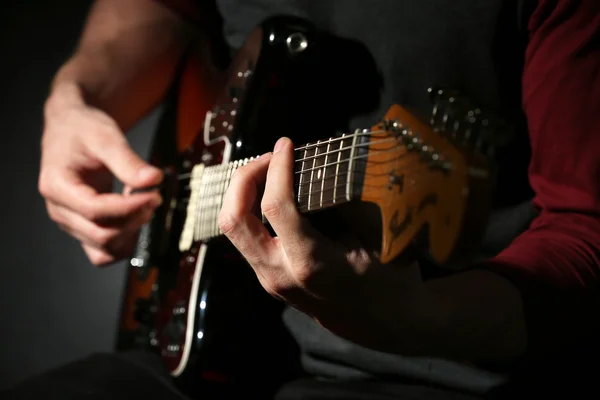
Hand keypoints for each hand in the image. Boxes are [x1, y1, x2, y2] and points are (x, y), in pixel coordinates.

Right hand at [39, 83, 162, 265]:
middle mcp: (59, 210)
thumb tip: (154, 180)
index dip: (129, 208)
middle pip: (101, 235)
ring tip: (142, 203)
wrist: (71, 128)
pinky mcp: (83, 228)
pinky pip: (105, 251)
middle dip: (134, 220)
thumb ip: (129, 161)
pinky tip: (135, 215)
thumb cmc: (83, 129)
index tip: (154, 194)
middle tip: (154, 197)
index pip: (96, 211)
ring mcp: (71, 223)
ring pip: (105, 248)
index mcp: (57, 186)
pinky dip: (125, 239)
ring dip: (131, 232)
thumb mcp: (106, 136)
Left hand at [218, 137, 426, 346]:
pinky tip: (272, 191)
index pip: (276, 207)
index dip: (277, 168)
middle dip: (244, 178)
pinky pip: (243, 236)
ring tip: (268, 170)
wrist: (382, 323)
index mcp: (310, 264)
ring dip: (242, 192)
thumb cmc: (389, 279)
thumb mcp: (377, 238)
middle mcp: (279, 274)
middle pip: (233, 219)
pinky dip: (249, 207)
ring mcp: (269, 279)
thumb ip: (346, 201)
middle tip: (270, 157)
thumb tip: (321, 163)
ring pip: (231, 228)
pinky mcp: (267, 277)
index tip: (287, 144)